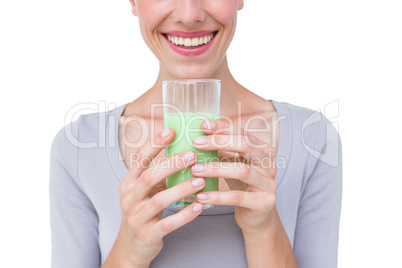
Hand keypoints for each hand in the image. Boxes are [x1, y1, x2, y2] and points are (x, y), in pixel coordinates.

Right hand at [107, 128, 205, 266]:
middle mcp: (129, 199)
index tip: (171, 131)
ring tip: (200, 180)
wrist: (132, 246)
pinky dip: (185, 215)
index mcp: (128, 184)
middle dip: (171, 164)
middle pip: (148, 177)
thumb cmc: (143, 212)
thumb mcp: (144, 192)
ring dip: (182, 189)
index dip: (154, 145)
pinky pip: (168, 223)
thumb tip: (181, 151)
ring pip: (159, 200)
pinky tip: (199, 206)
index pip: (139, 160)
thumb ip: (157, 175)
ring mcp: (137, 217)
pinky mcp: (148, 234)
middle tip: (192, 156)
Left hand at [191, 120, 277, 232]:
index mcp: (262, 150)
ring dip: (216, 169)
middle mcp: (269, 164)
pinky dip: (218, 196)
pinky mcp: (264, 202)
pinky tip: (201, 196)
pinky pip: (237, 198)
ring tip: (195, 170)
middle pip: (246, 145)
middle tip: (196, 144)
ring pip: (242, 170)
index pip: (242, 133)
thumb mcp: (233, 165)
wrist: (256, 217)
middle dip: (219, 142)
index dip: (223, 128)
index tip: (202, 126)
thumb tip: (198, 136)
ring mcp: (268, 183)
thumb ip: (222, 151)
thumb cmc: (242, 187)